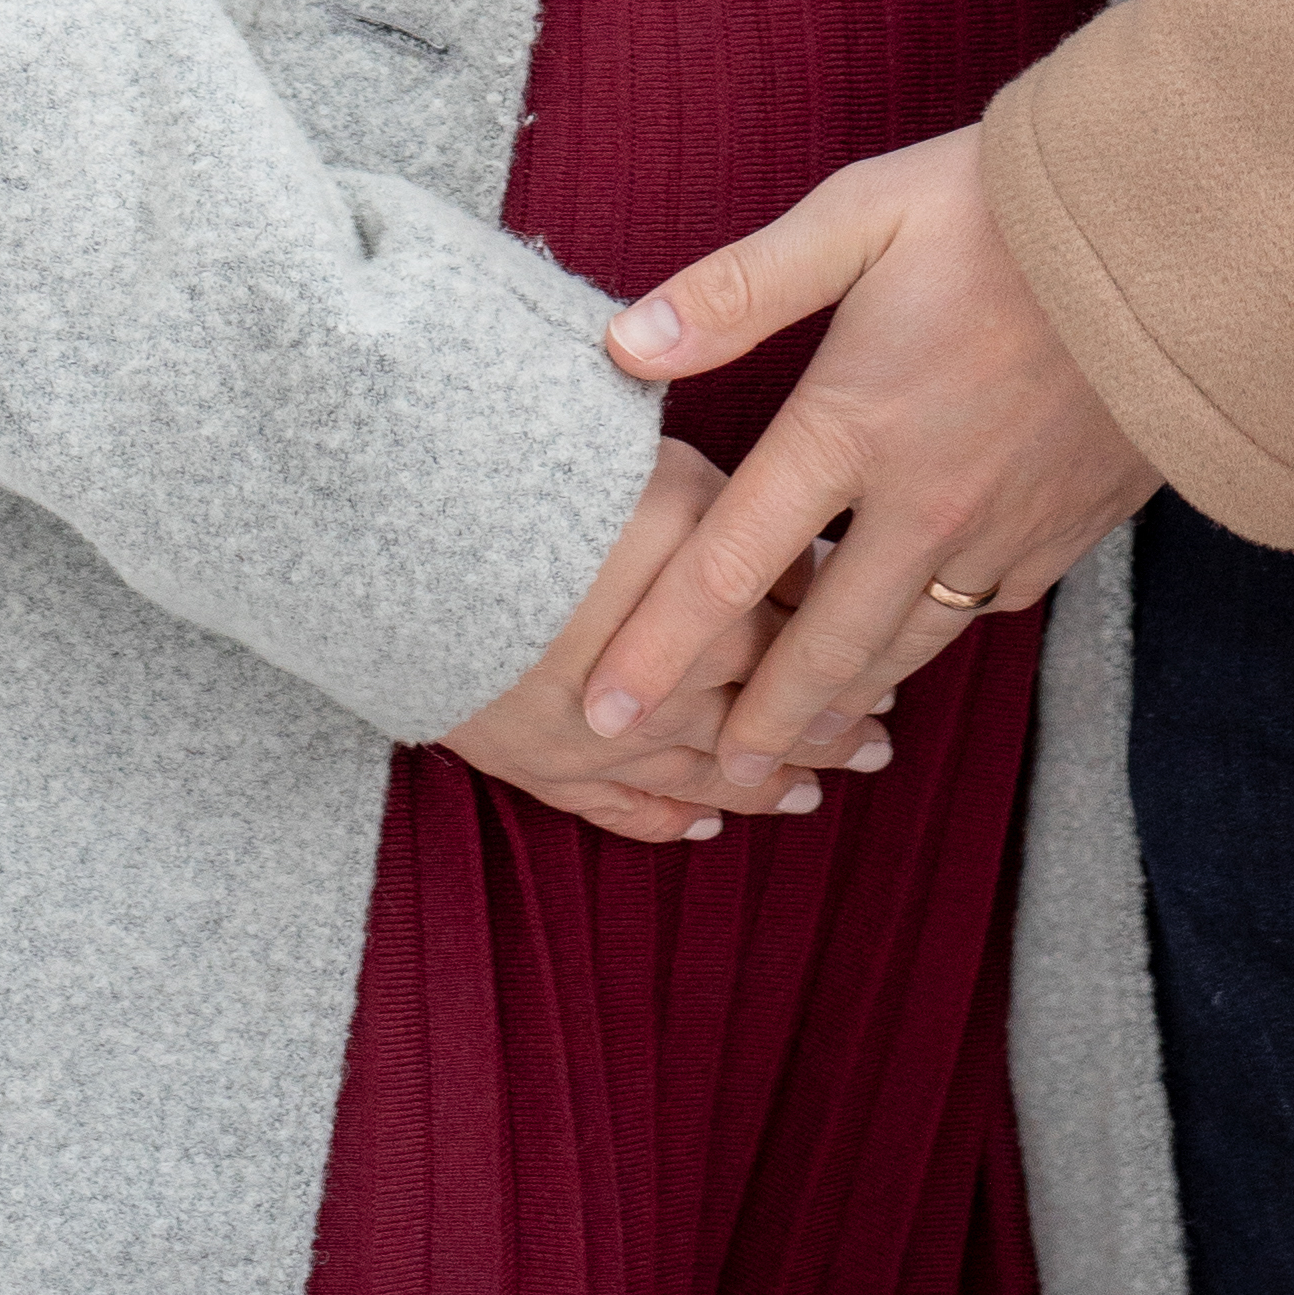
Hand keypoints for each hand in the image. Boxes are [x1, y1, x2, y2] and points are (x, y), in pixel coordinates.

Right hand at [440, 440, 896, 847]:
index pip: (802, 649)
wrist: (403, 541)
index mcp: (711, 616)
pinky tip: (706, 823)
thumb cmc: (540, 480)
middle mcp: (669, 692)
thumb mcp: (669, 471)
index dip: (848, 660)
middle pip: (766, 723)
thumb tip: (815, 559)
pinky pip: (621, 811)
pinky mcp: (538, 766)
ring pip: (706, 780)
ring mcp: (601, 742)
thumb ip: (747, 521)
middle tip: (878, 746)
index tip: (890, 669)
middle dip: (828, 736)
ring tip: (811, 792)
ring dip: (764, 788)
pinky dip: (670, 821)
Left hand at [587, 133, 1156, 786]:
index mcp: (850, 423)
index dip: (658, 649)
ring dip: (844, 702)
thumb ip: (739, 287)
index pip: (729, 565)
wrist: (1182, 242)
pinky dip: (934, 640)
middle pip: (820, 648)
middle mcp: (920, 500)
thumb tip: (624, 344)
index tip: (600, 709)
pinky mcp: (1065, 531)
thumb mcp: (859, 214)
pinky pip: (982, 610)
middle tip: (711, 773)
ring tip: (799, 742)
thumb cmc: (1007, 209)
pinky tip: (913, 640)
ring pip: (905, 646)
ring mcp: (999, 528)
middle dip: (758, 723)